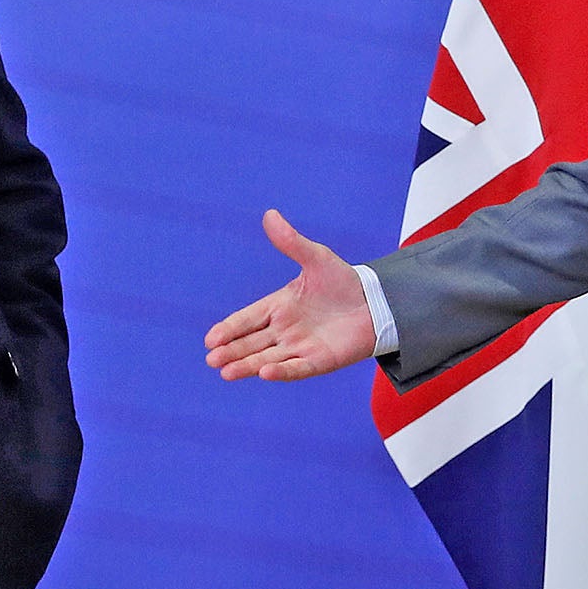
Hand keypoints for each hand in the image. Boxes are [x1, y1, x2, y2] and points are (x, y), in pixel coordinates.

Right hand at [205, 210, 376, 380]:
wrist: (376, 302)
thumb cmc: (343, 281)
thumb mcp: (316, 258)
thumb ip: (292, 242)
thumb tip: (270, 214)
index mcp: (279, 306)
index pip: (247, 319)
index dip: (229, 329)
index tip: (211, 339)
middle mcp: (284, 330)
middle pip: (251, 343)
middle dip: (231, 351)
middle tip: (212, 359)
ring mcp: (300, 347)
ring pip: (267, 359)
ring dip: (247, 365)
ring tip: (226, 372)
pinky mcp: (318, 360)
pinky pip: (297, 368)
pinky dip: (281, 371)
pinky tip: (264, 373)